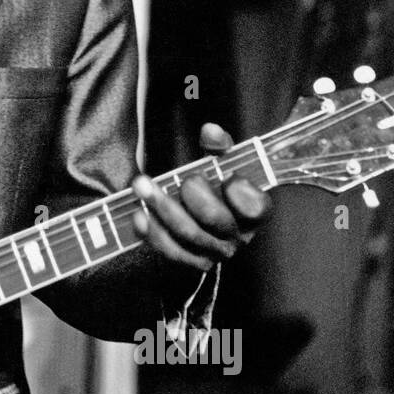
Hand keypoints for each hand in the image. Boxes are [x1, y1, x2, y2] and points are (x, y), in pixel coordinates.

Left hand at [131, 122, 269, 273]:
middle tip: (182, 180)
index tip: (227, 177)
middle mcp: (238, 235)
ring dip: (162, 208)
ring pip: (188, 234)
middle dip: (192, 194)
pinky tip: (139, 215)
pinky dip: (153, 233)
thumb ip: (219, 145)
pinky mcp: (193, 261)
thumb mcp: (222, 161)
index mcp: (254, 211)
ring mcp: (215, 252)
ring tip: (142, 185)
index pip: (255, 206)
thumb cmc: (215, 184)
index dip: (240, 193)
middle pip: (214, 218)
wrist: (199, 212)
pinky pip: (171, 251)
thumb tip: (210, 131)